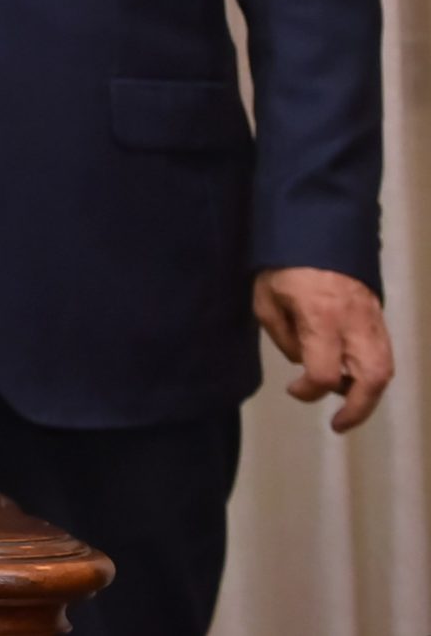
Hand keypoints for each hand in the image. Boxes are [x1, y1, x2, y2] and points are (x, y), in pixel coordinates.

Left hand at [253, 266, 393, 432]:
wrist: (319, 228)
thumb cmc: (284, 263)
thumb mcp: (266, 298)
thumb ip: (282, 336)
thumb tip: (301, 362)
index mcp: (321, 318)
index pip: (324, 372)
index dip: (309, 391)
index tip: (294, 389)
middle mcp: (353, 323)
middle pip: (371, 378)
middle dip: (358, 409)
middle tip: (339, 424)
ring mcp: (372, 319)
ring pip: (384, 369)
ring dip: (368, 394)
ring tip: (347, 406)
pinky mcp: (379, 315)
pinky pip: (384, 353)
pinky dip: (373, 373)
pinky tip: (353, 377)